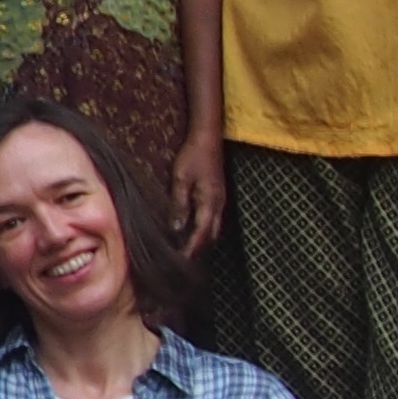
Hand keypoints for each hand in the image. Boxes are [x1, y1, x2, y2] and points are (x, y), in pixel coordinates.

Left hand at [172, 125, 228, 249]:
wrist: (208, 137)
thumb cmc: (193, 155)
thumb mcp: (180, 179)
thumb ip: (179, 204)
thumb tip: (176, 228)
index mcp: (210, 202)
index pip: (201, 233)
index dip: (191, 248)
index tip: (181, 261)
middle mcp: (219, 204)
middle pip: (211, 235)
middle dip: (198, 248)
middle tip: (182, 259)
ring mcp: (220, 200)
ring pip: (214, 228)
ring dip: (202, 239)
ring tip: (185, 248)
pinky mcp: (218, 195)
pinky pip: (213, 218)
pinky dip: (204, 228)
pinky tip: (191, 229)